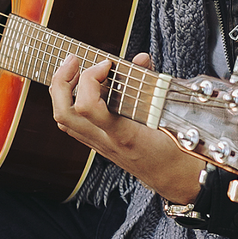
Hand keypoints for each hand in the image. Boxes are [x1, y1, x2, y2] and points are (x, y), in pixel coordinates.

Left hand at [49, 53, 203, 203]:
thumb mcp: (170, 115)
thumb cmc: (176, 149)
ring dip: (62, 91)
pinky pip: (73, 126)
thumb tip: (140, 59)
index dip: (90, 79)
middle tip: (74, 60)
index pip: (87, 107)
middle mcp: (106, 142)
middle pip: (64, 113)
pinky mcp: (100, 146)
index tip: (107, 64)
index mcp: (124, 134)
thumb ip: (152, 84)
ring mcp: (100, 145)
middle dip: (61, 81)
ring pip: (64, 120)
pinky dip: (70, 103)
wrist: (175, 179)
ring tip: (74, 71)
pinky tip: (83, 91)